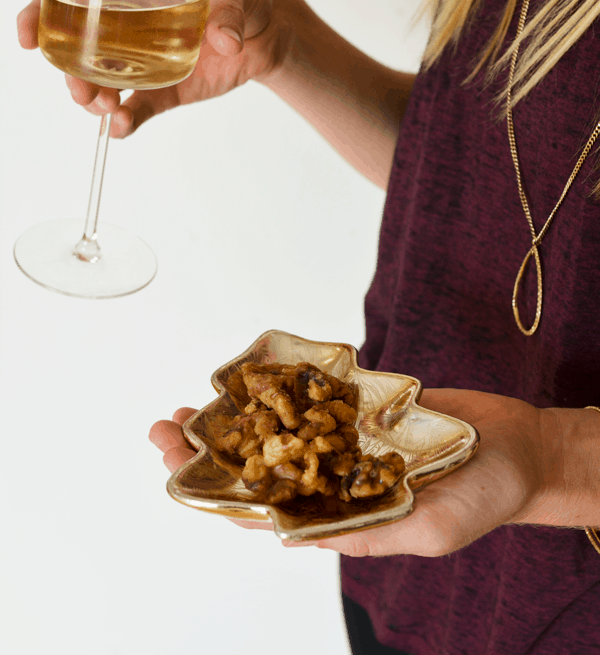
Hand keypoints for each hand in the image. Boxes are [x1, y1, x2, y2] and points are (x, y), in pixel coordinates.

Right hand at [17, 0, 293, 137]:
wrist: (269, 30)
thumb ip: (228, 11)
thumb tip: (223, 40)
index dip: (41, 13)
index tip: (28, 35)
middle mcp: (129, 28)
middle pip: (78, 50)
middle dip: (68, 72)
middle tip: (82, 89)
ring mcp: (145, 62)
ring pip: (102, 85)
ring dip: (93, 100)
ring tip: (106, 109)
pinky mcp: (166, 91)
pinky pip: (137, 110)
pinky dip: (125, 122)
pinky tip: (120, 129)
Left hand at [149, 389, 554, 549]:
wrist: (519, 447)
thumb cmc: (485, 498)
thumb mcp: (431, 530)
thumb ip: (369, 533)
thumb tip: (298, 538)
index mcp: (343, 515)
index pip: (265, 510)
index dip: (216, 492)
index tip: (175, 469)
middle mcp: (337, 477)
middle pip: (260, 465)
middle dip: (212, 447)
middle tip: (169, 423)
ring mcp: (346, 439)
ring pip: (281, 429)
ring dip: (239, 416)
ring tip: (199, 400)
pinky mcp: (362, 406)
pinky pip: (317, 395)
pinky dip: (284, 387)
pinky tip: (255, 378)